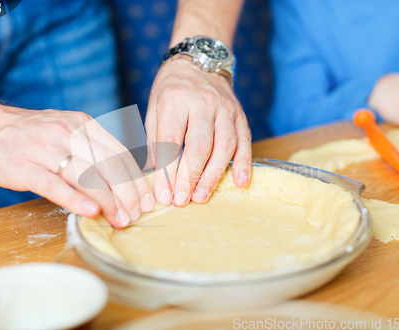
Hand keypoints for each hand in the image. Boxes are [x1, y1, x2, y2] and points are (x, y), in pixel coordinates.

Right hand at [0, 106, 155, 227]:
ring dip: (108, 201)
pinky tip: (91, 212)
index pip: (119, 154)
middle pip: (108, 165)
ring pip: (86, 176)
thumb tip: (123, 178)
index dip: (136, 180)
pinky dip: (76, 199)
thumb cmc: (30, 135)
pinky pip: (55, 185)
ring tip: (120, 220)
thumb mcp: (67, 130)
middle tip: (137, 215)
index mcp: (82, 124)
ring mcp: (44, 148)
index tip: (146, 200)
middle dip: (128, 194)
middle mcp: (67, 131)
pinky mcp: (24, 167)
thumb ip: (93, 148)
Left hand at [146, 59, 251, 206]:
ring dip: (213, 175)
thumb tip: (153, 172)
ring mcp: (225, 109)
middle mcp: (203, 103)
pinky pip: (245, 141)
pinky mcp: (240, 115)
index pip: (171, 140)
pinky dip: (244, 163)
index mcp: (175, 100)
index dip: (167, 171)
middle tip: (182, 200)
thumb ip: (154, 138)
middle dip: (190, 177)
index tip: (163, 195)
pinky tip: (240, 182)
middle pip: (199, 145)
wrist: (200, 61)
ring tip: (201, 196)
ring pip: (224, 146)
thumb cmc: (172, 88)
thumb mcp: (154, 106)